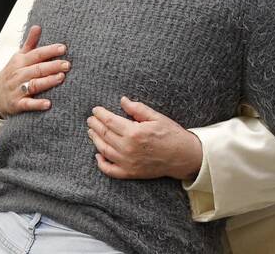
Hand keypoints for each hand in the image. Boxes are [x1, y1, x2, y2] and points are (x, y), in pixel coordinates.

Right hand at [0, 25, 69, 117]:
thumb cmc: (13, 73)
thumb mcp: (19, 57)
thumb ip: (30, 43)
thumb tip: (38, 26)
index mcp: (20, 61)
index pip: (36, 54)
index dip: (49, 50)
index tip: (63, 48)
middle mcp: (18, 74)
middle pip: (37, 69)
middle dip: (52, 66)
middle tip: (67, 65)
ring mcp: (17, 89)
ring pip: (33, 85)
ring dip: (47, 81)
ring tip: (61, 78)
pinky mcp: (17, 104)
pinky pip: (27, 104)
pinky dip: (37, 104)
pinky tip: (48, 104)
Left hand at [87, 97, 202, 180]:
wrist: (183, 156)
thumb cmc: (171, 134)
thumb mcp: (157, 117)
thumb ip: (137, 109)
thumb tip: (123, 101)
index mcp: (134, 132)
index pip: (110, 121)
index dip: (100, 114)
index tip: (95, 109)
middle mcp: (128, 148)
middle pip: (104, 134)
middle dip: (95, 125)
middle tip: (90, 119)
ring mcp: (128, 162)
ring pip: (104, 150)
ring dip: (95, 140)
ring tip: (91, 132)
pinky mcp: (130, 173)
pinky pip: (110, 170)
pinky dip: (101, 163)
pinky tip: (97, 155)